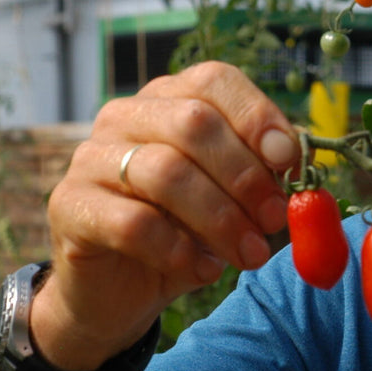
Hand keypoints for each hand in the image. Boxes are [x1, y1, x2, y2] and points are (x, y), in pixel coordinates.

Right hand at [38, 62, 299, 369]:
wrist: (117, 289)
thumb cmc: (185, 231)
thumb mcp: (234, 198)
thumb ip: (264, 174)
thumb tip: (302, 164)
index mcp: (170, 99)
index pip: (214, 80)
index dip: (256, 115)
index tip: (289, 159)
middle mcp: (126, 116)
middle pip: (194, 123)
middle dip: (245, 175)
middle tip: (274, 220)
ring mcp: (90, 157)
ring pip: (166, 172)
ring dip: (221, 219)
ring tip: (250, 255)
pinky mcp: (69, 206)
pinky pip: (133, 222)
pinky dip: (180, 250)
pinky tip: (204, 270)